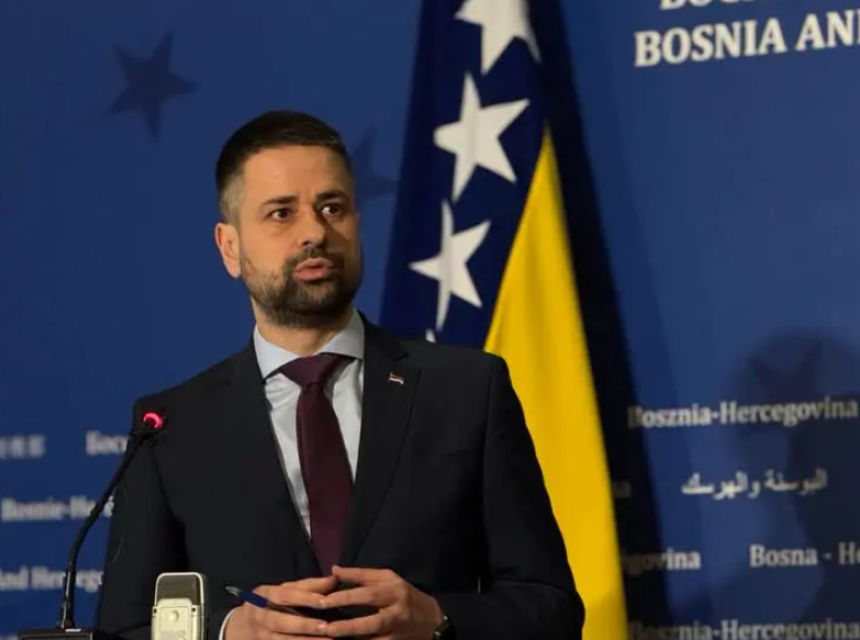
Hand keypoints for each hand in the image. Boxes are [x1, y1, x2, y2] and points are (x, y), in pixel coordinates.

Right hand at [225, 576, 337, 639]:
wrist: (242, 626)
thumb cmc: (271, 603)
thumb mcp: (285, 590)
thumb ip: (309, 586)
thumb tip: (334, 580)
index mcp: (264, 595)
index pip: (285, 595)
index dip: (305, 598)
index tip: (324, 601)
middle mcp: (259, 616)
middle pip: (280, 622)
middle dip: (303, 625)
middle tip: (326, 627)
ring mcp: (261, 635)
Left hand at [318, 566, 443, 638]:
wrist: (433, 621)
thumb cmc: (405, 595)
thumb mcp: (388, 579)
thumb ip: (361, 575)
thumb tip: (334, 570)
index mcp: (394, 591)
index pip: (368, 593)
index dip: (346, 597)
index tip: (323, 600)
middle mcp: (397, 613)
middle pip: (371, 622)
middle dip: (347, 626)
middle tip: (325, 626)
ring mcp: (397, 634)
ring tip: (331, 638)